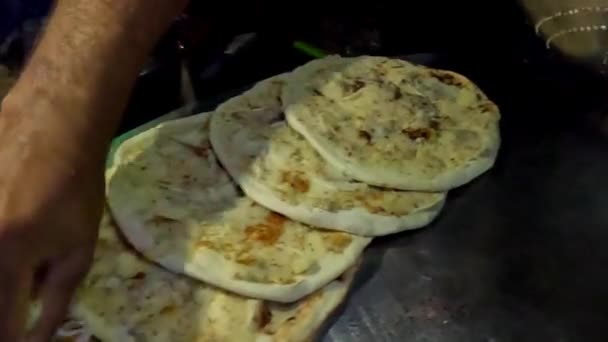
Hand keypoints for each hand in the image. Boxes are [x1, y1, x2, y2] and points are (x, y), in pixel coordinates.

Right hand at [0, 104, 103, 341]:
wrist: (52, 127)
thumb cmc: (75, 190)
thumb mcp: (78, 249)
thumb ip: (58, 297)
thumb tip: (38, 337)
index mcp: (5, 260)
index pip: (3, 324)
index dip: (14, 338)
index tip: (23, 338)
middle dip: (6, 302)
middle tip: (23, 289)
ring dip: (3, 274)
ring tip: (24, 245)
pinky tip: (13, 225)